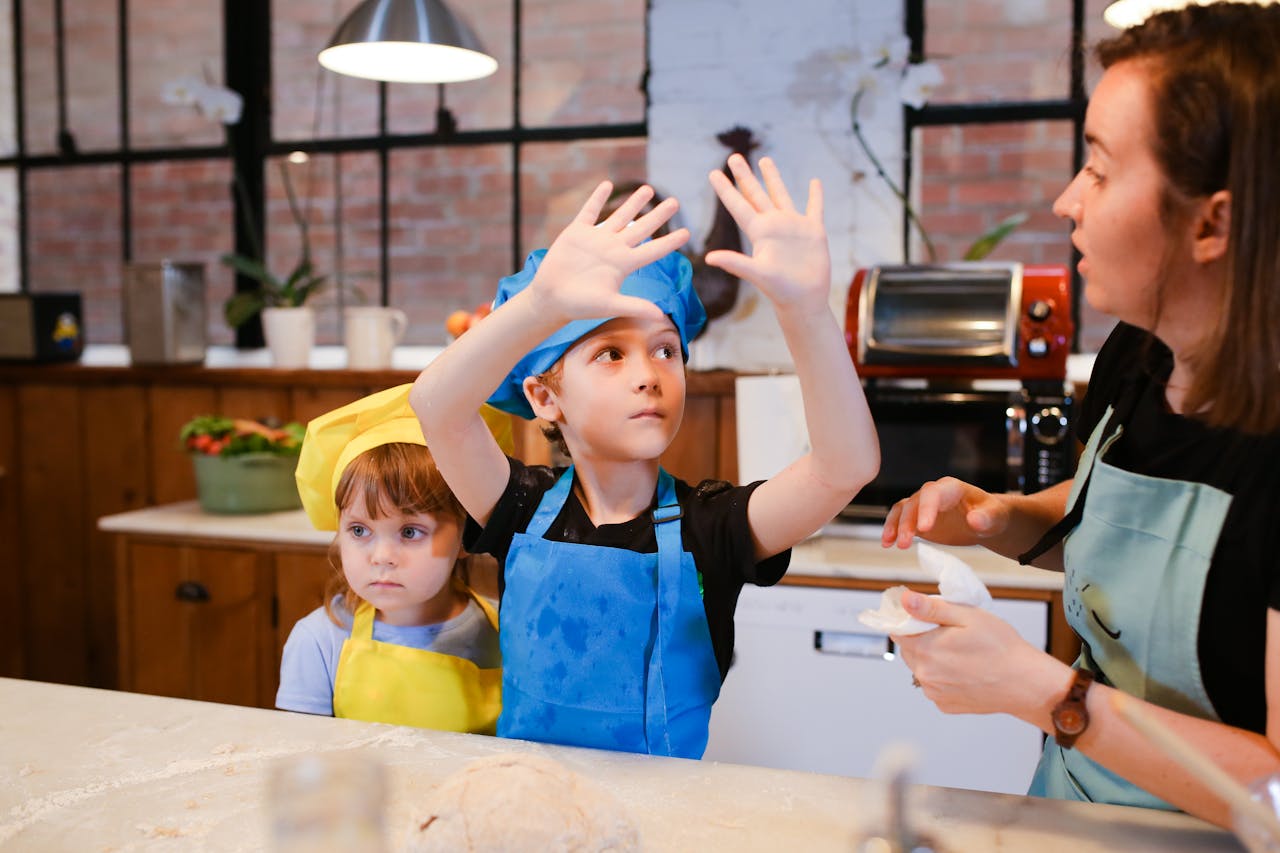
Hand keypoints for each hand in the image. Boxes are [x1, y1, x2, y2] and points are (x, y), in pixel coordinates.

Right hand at [531, 182, 689, 324]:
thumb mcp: (610, 305)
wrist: (551, 298)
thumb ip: (635, 306)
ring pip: (620, 216)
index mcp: (623, 264)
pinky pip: (589, 211)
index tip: (687, 232)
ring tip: (649, 189)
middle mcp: (613, 249)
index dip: (670, 241)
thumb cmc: (580, 305)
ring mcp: (596, 239)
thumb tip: (661, 317)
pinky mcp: (577, 232)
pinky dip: (597, 198)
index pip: (652, 250)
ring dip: (634, 202)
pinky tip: (608, 185)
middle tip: (675, 202)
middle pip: (641, 228)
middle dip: (658, 215)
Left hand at [705, 155, 829, 313]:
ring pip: (780, 194)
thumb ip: (735, 263)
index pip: (738, 205)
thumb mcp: (756, 274)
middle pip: (755, 194)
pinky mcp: (813, 231)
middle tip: (733, 156)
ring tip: (764, 159)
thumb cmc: (780, 290)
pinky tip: (814, 181)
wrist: (804, 300)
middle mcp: (773, 226)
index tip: (713, 172)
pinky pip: (814, 208)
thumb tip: (709, 258)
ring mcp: (793, 226)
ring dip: (773, 178)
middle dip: (744, 175)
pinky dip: (815, 195)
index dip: (725, 189)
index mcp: (759, 232)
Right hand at [881, 476, 1009, 548]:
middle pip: (914, 503)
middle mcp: (933, 493)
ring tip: (891, 545)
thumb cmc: (992, 516)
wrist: (986, 521)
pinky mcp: (917, 517)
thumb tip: (974, 520)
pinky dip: (891, 530)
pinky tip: (887, 544)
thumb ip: (987, 518)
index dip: (926, 509)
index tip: (924, 529)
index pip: (933, 493)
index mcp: (952, 488)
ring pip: (902, 509)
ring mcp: (923, 505)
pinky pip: (899, 519)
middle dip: (907, 522)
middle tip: (905, 543)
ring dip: (895, 526)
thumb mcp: (996, 517)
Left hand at [894, 589, 1060, 717]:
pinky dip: (944, 677)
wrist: (1026, 683)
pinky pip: (936, 685)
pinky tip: (965, 671)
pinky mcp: (945, 705)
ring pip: (922, 668)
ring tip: (962, 653)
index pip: (898, 630)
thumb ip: (931, 608)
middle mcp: (924, 675)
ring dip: (933, 658)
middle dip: (923, 638)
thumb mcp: (967, 616)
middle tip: (951, 633)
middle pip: (909, 649)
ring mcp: (934, 693)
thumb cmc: (1001, 647)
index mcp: (925, 650)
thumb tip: (905, 599)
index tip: (926, 617)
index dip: (909, 620)